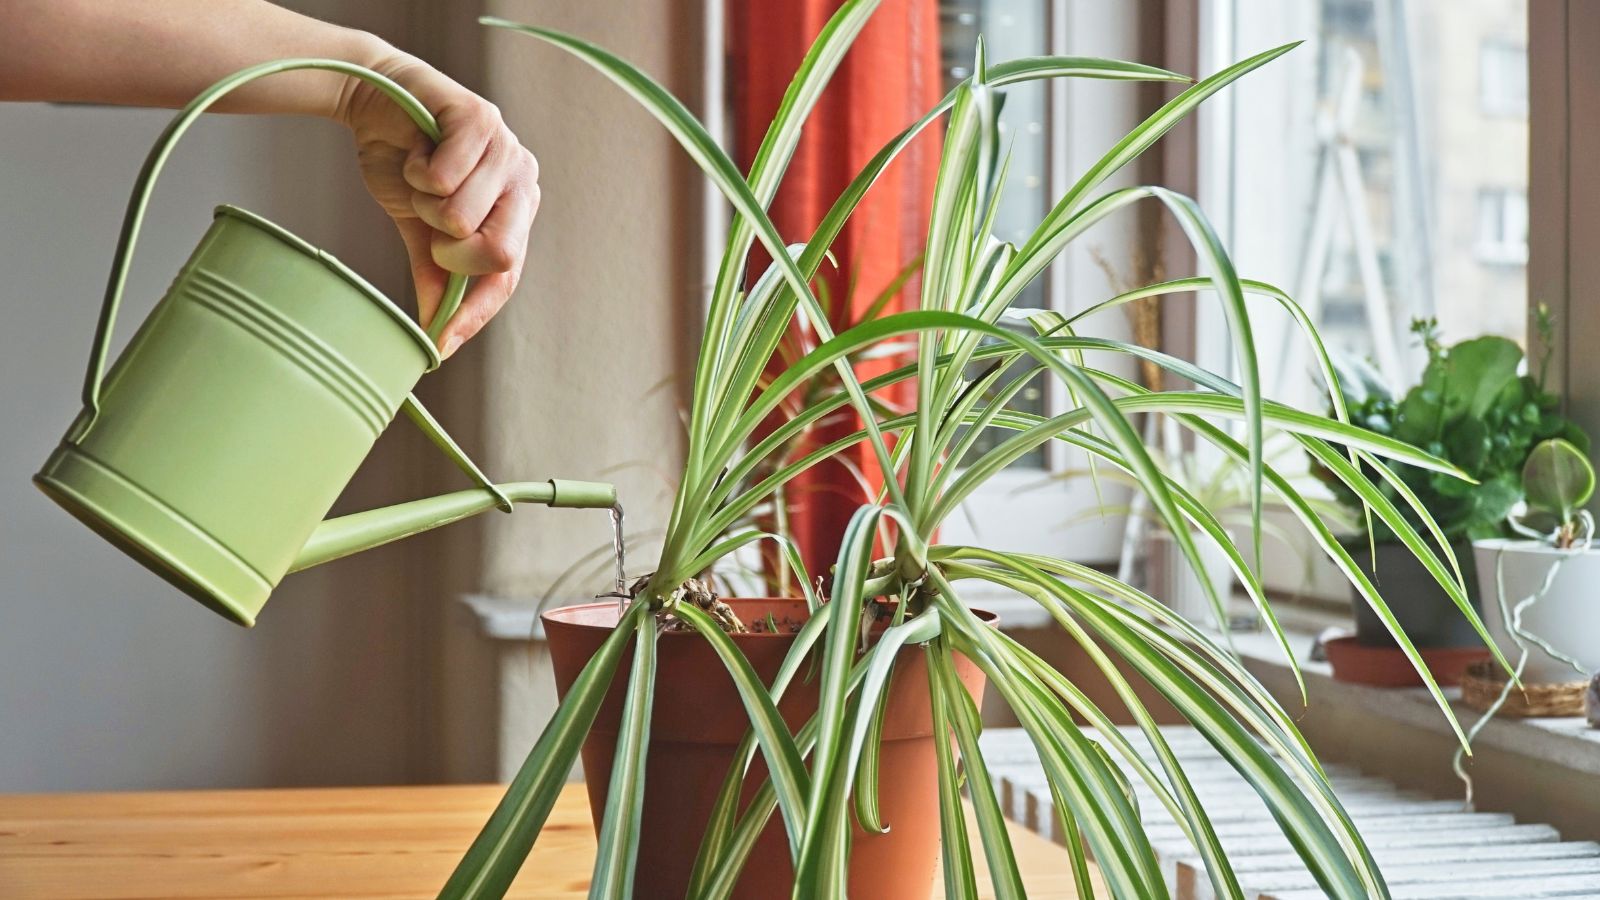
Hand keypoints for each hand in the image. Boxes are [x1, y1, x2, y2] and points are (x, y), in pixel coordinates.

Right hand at [334, 47, 538, 357]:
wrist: (373, 101)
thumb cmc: (405, 162)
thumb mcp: (419, 229)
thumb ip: (435, 275)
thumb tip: (435, 337)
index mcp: (516, 212)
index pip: (506, 277)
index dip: (475, 312)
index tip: (441, 343)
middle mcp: (523, 180)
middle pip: (499, 253)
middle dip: (451, 252)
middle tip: (430, 226)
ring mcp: (508, 148)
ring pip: (462, 217)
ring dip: (425, 204)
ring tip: (421, 176)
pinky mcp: (482, 119)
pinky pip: (446, 177)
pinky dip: (418, 171)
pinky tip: (419, 150)